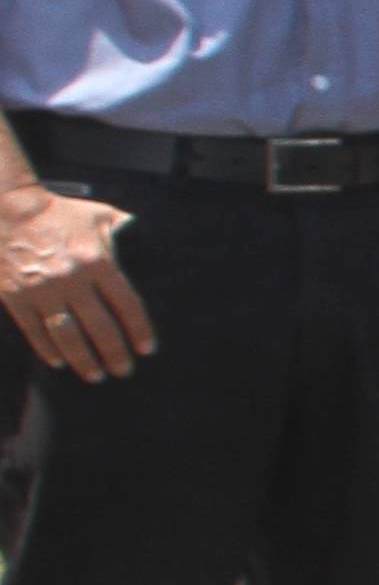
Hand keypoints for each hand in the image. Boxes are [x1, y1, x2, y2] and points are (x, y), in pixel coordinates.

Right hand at [0, 180, 152, 378]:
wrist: (6, 208)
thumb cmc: (60, 213)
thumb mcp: (100, 216)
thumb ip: (127, 231)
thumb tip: (158, 240)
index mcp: (98, 261)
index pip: (127, 305)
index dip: (139, 330)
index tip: (147, 349)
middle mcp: (72, 279)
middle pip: (100, 328)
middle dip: (115, 354)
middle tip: (124, 370)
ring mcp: (41, 290)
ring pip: (67, 336)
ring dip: (83, 360)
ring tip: (95, 375)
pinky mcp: (15, 296)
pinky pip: (34, 331)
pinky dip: (47, 350)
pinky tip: (59, 362)